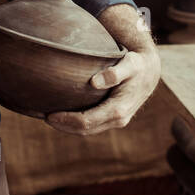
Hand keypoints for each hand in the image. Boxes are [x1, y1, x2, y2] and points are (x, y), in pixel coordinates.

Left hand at [44, 46, 160, 135]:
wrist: (150, 72)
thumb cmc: (137, 65)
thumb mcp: (129, 64)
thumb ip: (114, 73)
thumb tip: (95, 81)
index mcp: (119, 110)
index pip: (87, 121)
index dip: (67, 120)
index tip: (49, 115)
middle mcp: (118, 119)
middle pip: (85, 130)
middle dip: (64, 126)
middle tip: (44, 117)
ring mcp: (117, 121)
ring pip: (88, 131)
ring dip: (69, 127)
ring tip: (50, 118)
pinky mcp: (114, 119)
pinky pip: (93, 126)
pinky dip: (77, 124)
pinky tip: (65, 116)